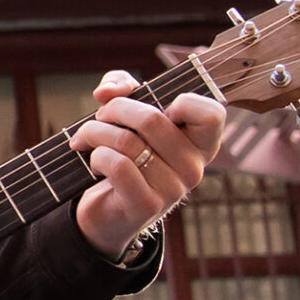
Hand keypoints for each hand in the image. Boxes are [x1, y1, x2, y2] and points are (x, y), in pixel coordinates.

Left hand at [71, 71, 226, 257]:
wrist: (108, 211)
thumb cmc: (125, 155)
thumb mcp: (129, 115)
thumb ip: (123, 87)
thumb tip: (107, 91)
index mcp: (201, 144)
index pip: (212, 114)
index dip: (183, 102)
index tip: (156, 107)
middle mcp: (194, 168)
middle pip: (151, 119)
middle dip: (114, 109)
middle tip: (101, 117)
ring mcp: (172, 189)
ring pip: (127, 142)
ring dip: (95, 132)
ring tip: (87, 138)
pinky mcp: (145, 205)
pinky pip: (117, 166)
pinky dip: (97, 156)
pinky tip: (94, 161)